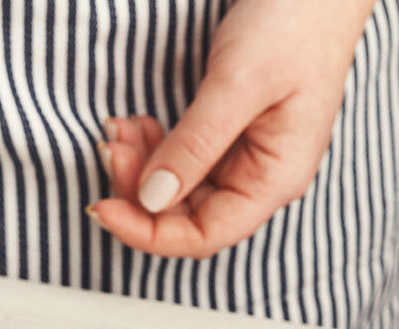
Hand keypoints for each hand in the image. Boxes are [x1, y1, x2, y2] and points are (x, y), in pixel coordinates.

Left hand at [90, 0, 374, 259]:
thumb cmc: (294, 22)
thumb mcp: (238, 83)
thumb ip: (196, 145)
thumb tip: (152, 199)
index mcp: (276, 179)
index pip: (204, 235)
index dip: (148, 232)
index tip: (103, 206)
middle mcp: (260, 178)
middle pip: (183, 215)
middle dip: (137, 189)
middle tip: (109, 146)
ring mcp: (243, 159)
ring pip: (175, 189)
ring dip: (139, 165)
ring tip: (118, 128)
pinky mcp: (226, 136)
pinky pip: (179, 160)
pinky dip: (150, 147)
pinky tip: (136, 123)